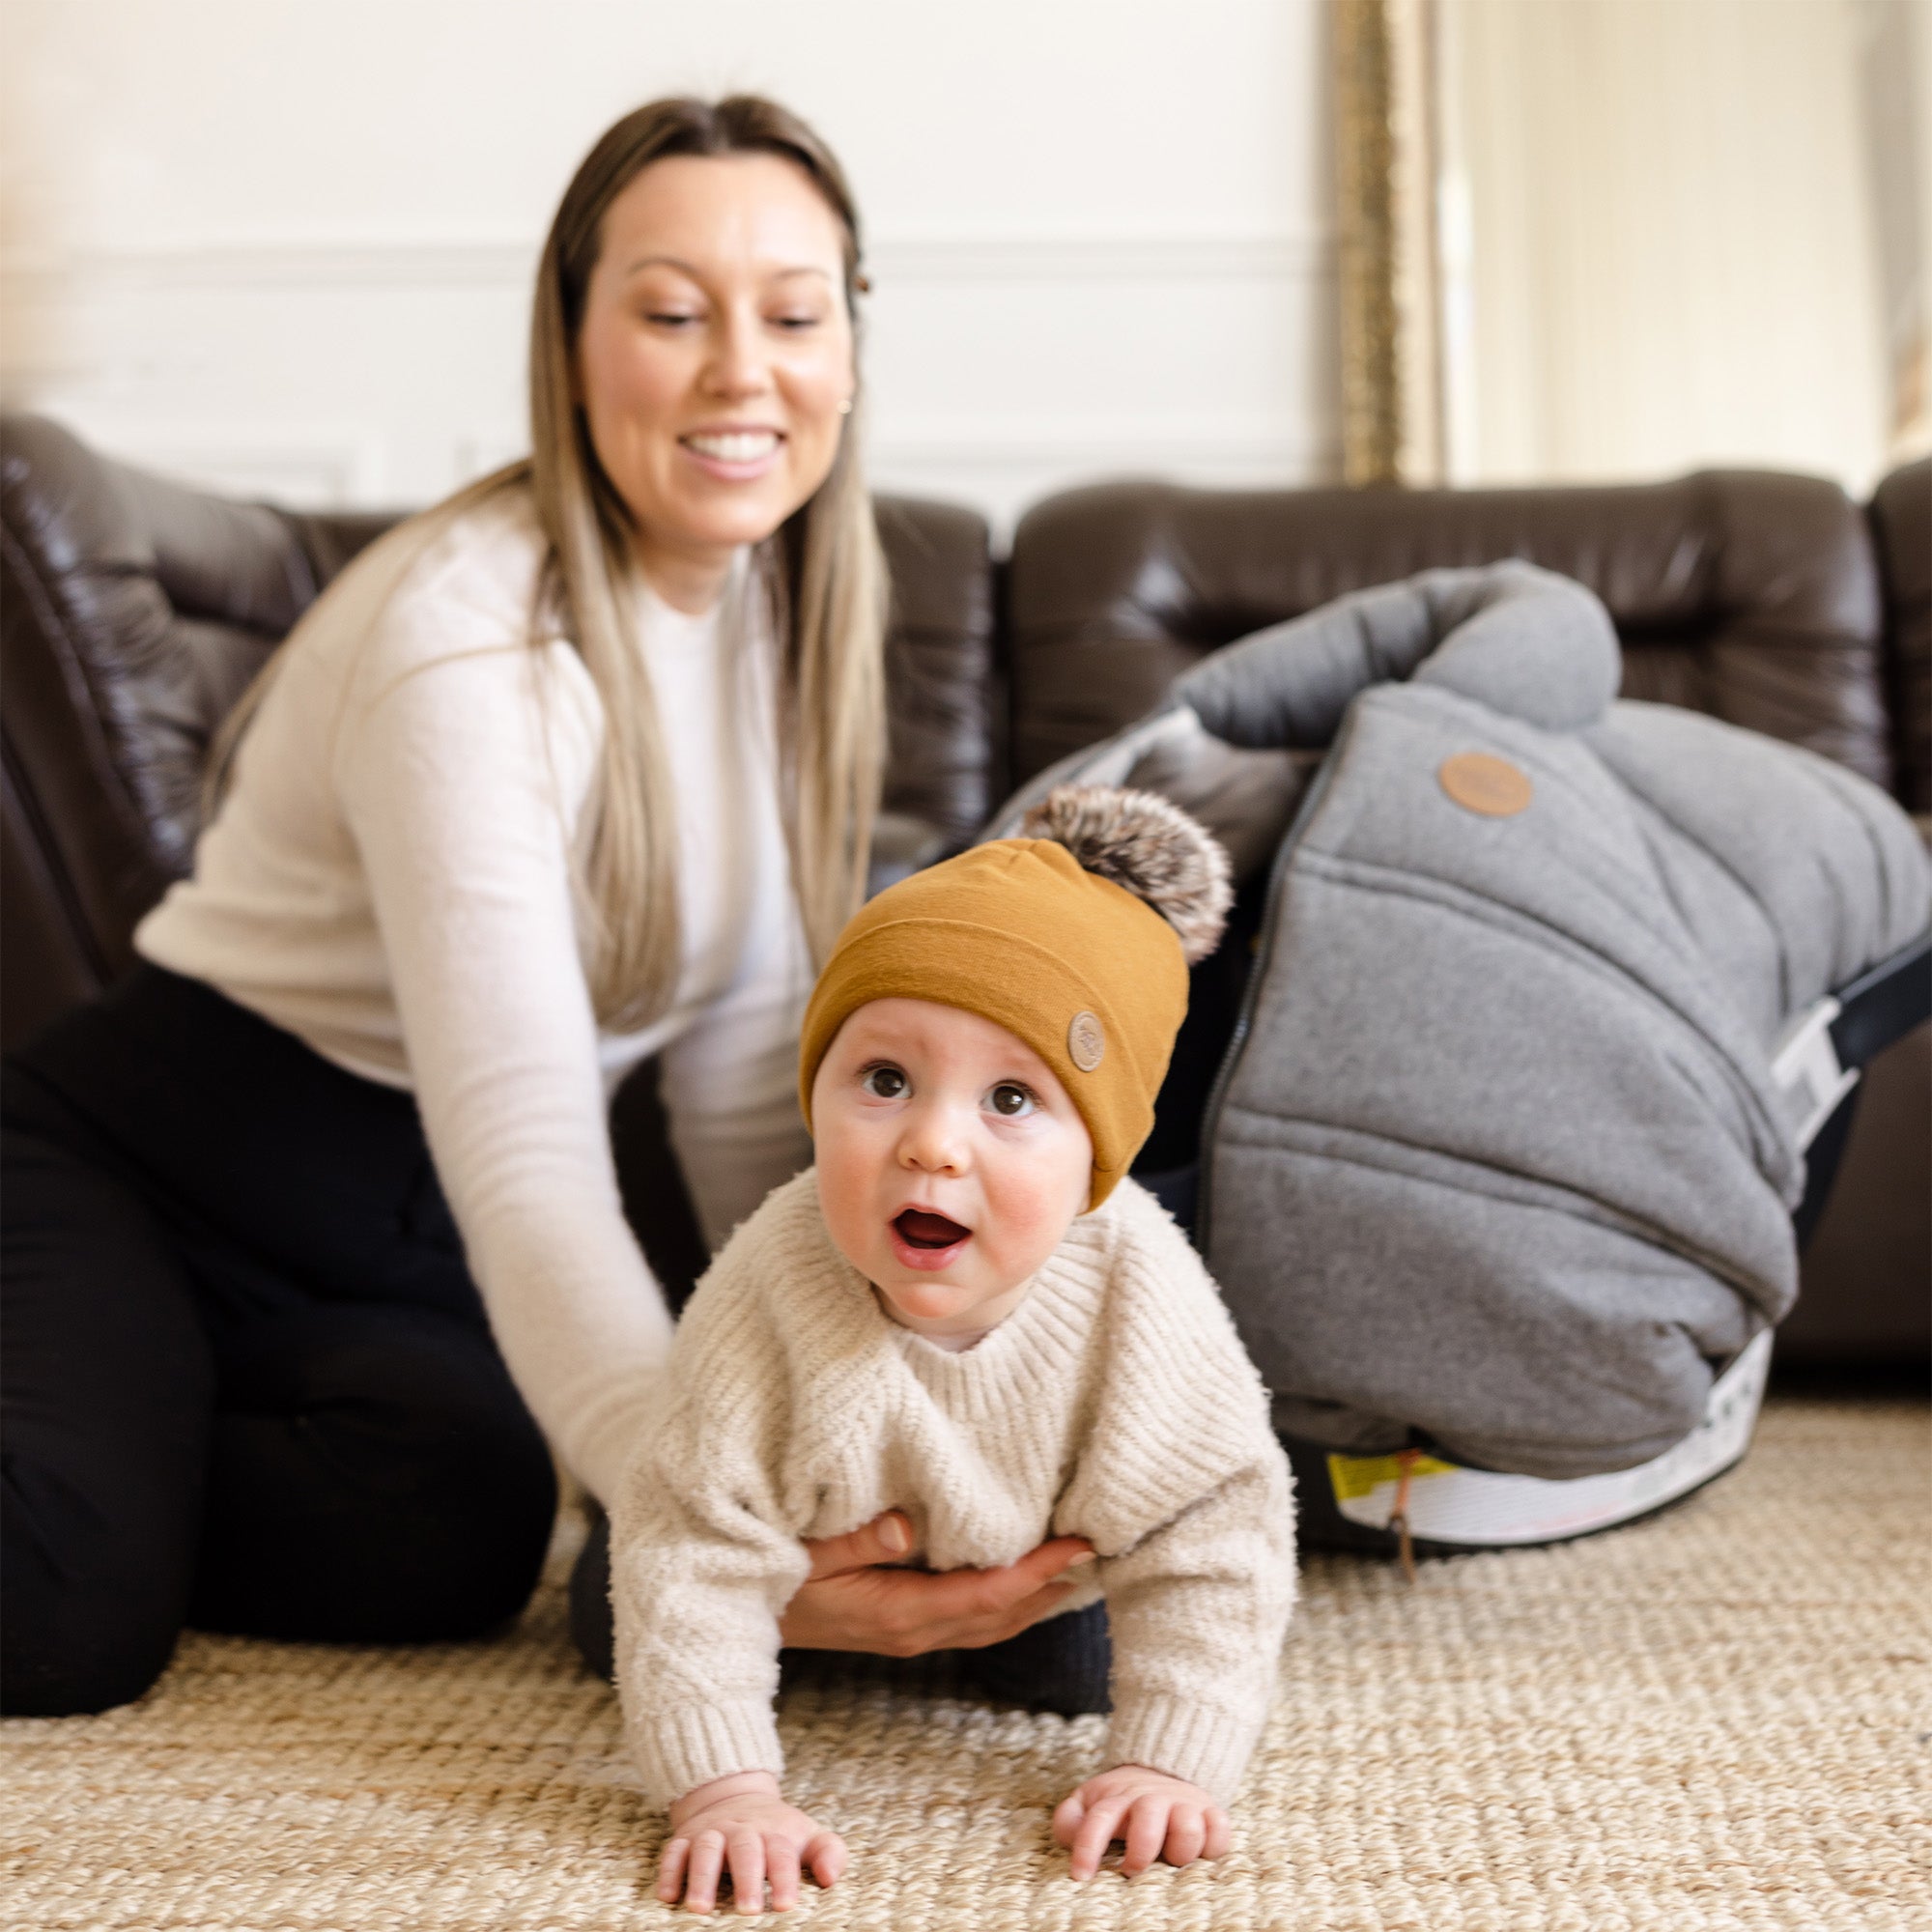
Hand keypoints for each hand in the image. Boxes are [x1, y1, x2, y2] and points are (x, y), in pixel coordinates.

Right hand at [657, 1771, 844, 1914]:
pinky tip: (668, 1896)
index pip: (781, 1854)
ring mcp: (711, 1832)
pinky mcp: (685, 1838)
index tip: (786, 1905)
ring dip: (702, 1878)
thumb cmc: (778, 1831)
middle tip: (748, 1911)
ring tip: (700, 1909)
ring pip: (705, 1849)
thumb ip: (829, 1853)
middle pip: (744, 1850)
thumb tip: (830, 1878)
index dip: (784, 1878)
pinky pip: (673, 1851)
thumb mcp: (807, 1836)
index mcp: (774, 1832)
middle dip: (746, 1879)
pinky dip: (669, 1871)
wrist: (737, 1797)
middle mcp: (741, 1830)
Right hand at [778, 1510, 1094, 1655]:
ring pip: (994, 1621)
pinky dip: (1010, 1600)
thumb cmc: (774, 1577)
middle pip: (1005, 1615)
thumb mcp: (807, 1553)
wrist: (741, 1621)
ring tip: (1080, 1561)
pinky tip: (1027, 1577)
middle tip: (1102, 1547)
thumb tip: (907, 1525)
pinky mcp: (906, 1625)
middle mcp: (916, 1630)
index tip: (1080, 1543)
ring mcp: (912, 1633)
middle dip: (1053, 1584)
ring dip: (1038, 1595)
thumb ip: (856, 1539)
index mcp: (900, 1612)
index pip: (989, 1595)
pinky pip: (974, 1617)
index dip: (1038, 1572)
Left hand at [1053, 1764, 1230, 1879]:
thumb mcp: (1090, 1801)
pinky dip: (1214, 1844)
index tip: (1080, 1876)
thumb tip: (1067, 1835)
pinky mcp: (1211, 1811)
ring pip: (1189, 1828)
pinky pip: (1221, 1829)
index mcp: (1118, 1798)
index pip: (1099, 1819)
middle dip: (1141, 1851)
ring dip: (1180, 1850)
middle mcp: (1152, 1799)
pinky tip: (1201, 1852)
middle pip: (1148, 1820)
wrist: (1162, 1769)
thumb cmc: (1122, 1800)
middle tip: (1132, 1869)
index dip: (1087, 1848)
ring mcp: (1183, 1804)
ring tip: (1171, 1859)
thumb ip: (1071, 1819)